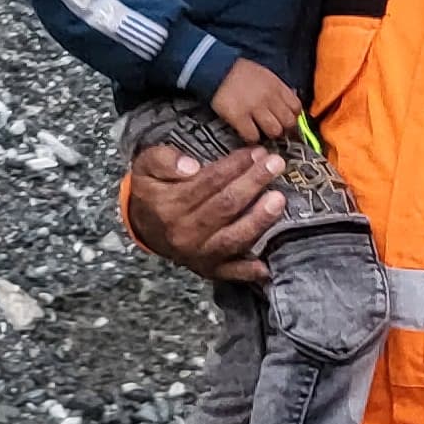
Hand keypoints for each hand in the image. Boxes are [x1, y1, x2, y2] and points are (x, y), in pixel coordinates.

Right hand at [122, 144, 284, 283]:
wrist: (143, 226)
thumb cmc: (152, 191)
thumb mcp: (146, 166)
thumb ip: (164, 160)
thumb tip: (191, 166)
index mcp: (169, 206)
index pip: (209, 182)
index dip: (235, 166)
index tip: (256, 152)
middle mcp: (184, 233)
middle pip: (226, 206)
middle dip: (254, 183)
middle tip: (276, 164)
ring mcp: (197, 254)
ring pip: (233, 238)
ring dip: (259, 220)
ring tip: (279, 199)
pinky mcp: (208, 269)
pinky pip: (230, 272)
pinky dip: (248, 271)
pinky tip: (266, 265)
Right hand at [210, 62, 301, 142]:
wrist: (217, 69)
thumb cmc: (241, 73)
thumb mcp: (267, 76)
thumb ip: (280, 91)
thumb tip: (290, 106)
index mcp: (277, 86)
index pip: (297, 108)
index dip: (293, 117)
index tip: (287, 121)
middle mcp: (268, 97)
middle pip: (288, 122)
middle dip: (284, 129)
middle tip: (276, 129)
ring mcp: (254, 107)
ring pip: (274, 131)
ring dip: (269, 134)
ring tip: (262, 131)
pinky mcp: (238, 117)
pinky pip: (253, 135)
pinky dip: (252, 138)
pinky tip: (248, 132)